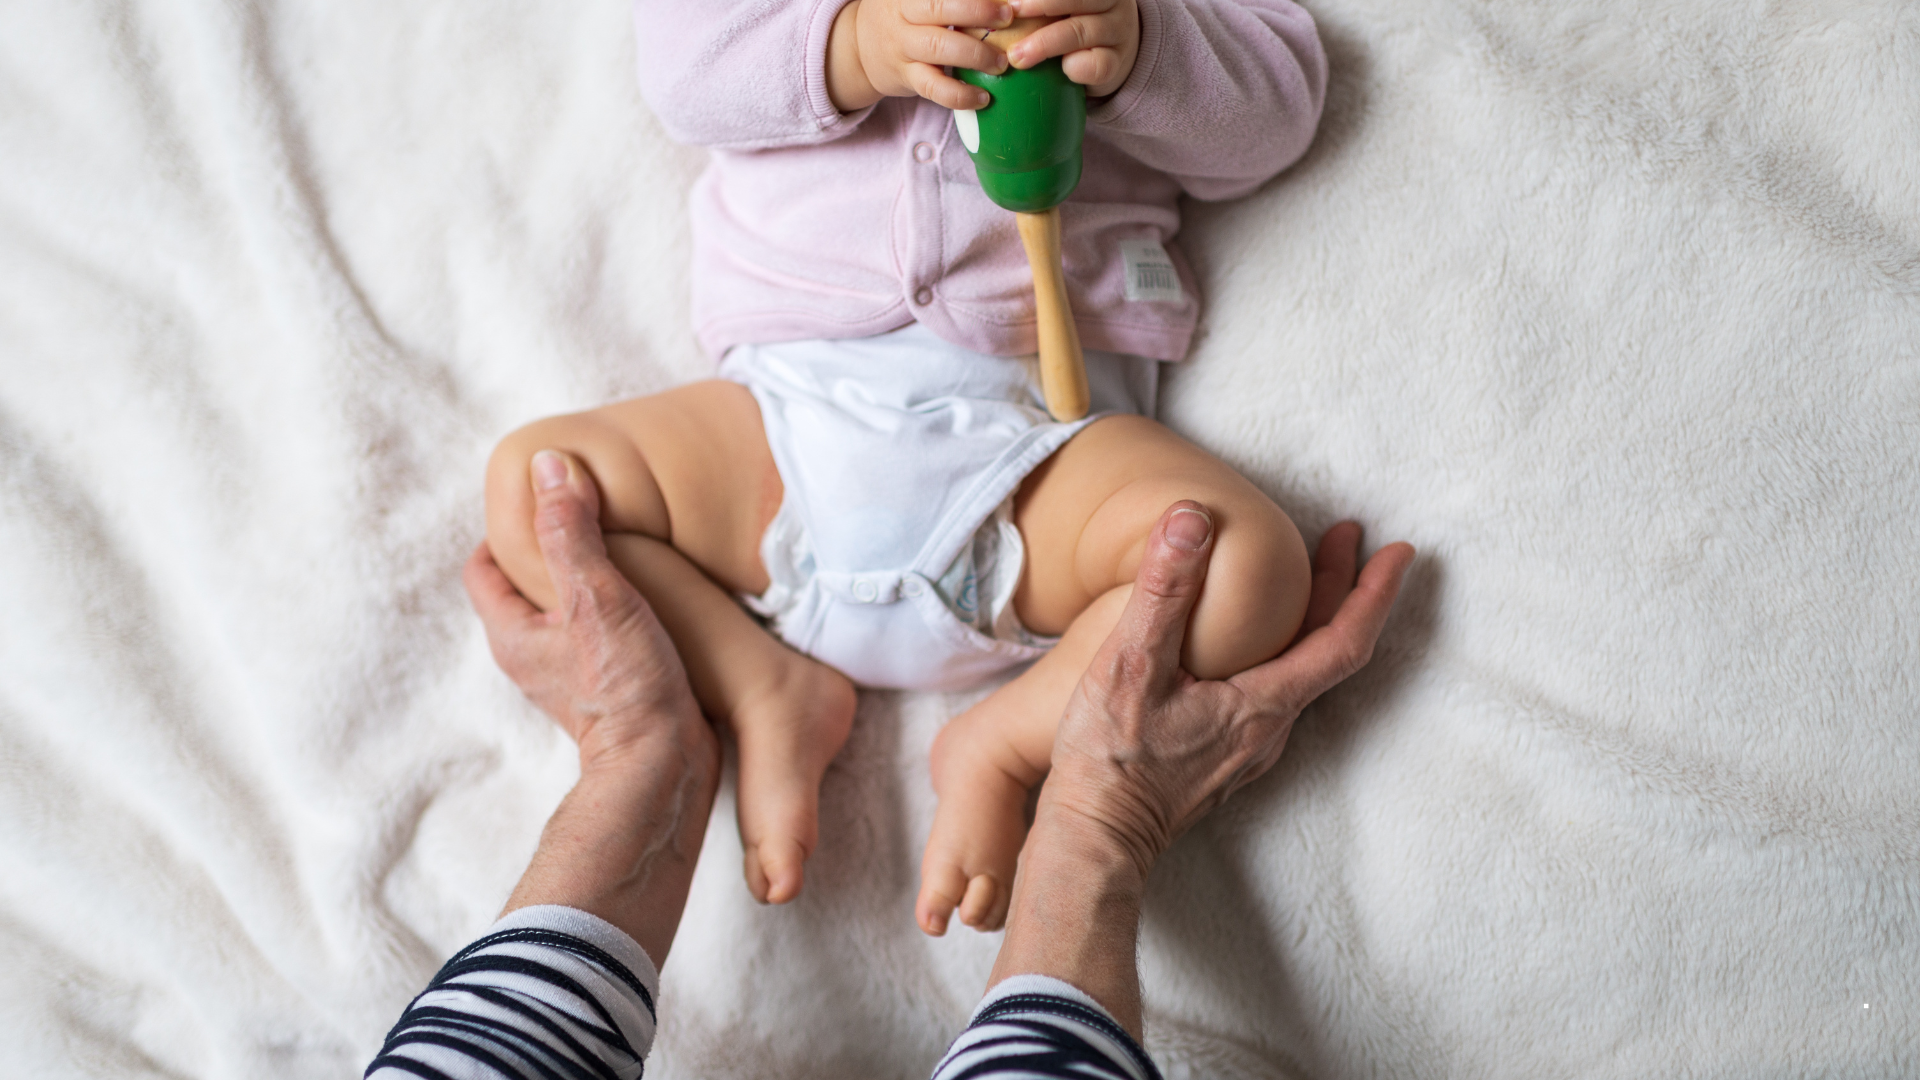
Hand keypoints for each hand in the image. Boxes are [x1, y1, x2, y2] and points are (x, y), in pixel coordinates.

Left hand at [466, 450, 720, 963]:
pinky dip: (614, 609)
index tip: (546, 500)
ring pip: (564, 611)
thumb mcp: (598, 597)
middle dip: (550, 547)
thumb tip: (547, 465)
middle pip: (524, 585)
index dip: (506, 527)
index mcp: (512, 632)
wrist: (665, 768)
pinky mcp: (608, 687)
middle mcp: (532, 655)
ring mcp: (569, 675)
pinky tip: (649, 596)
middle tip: (587, 512)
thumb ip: (571, 531)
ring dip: (587, 580)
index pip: (483, 566)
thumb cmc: (626, 689)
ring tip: (623, 549)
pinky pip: (598, 634)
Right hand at [827, 0, 1013, 112]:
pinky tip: (982, 97)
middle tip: (1008, 17)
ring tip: (1001, 62)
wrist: (860, 48)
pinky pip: (933, 88)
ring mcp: (902, 46)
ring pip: (938, 46)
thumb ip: (949, 0)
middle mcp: (902, 13)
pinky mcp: (906, 77)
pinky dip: (960, 95)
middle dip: (978, 10)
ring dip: (975, 54)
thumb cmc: (904, 15)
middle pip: (939, 6)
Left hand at [997, 0, 1139, 97]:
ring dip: (1044, 44)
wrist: (1112, 53)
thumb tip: (998, 4)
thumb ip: (1037, 6)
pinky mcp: (1116, 63)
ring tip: (1016, 57)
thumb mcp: (1060, 6)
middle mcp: (1111, 1)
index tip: (1011, 0)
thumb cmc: (1073, 21)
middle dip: (1039, 4)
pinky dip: (1073, 68)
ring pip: (1080, 32)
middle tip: (1009, 13)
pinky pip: (1095, 65)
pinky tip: (1060, 70)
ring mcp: (1117, 31)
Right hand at [1043, 505, 1415, 878]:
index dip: (1375, 592)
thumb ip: (1164, 590)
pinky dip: (1278, 650)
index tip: (1399, 551)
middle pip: (1327, 653)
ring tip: (1304, 574)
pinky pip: (1269, 694)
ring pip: (1299, 674)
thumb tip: (1193, 517)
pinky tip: (1247, 638)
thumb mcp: (1130, 664)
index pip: (1344, 641)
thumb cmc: (1112, 762)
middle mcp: (1269, 731)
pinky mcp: (1224, 759)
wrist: (1095, 841)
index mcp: (1263, 705)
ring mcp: (1248, 750)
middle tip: (1346, 536)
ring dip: (1310, 619)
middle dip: (1343, 589)